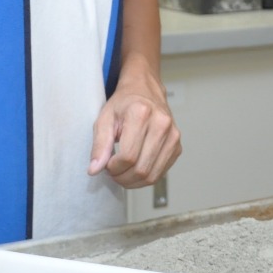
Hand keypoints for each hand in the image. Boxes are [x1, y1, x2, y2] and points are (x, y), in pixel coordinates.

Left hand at [87, 72, 181, 187]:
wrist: (145, 91)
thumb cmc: (123, 104)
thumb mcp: (104, 119)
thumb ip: (99, 145)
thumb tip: (94, 170)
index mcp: (141, 113)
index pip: (128, 156)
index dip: (113, 168)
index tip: (106, 165)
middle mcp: (162, 124)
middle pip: (141, 169)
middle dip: (122, 177)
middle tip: (112, 171)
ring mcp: (173, 136)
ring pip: (152, 175)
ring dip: (133, 181)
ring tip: (122, 172)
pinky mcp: (177, 147)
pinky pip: (160, 173)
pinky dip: (145, 178)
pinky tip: (134, 168)